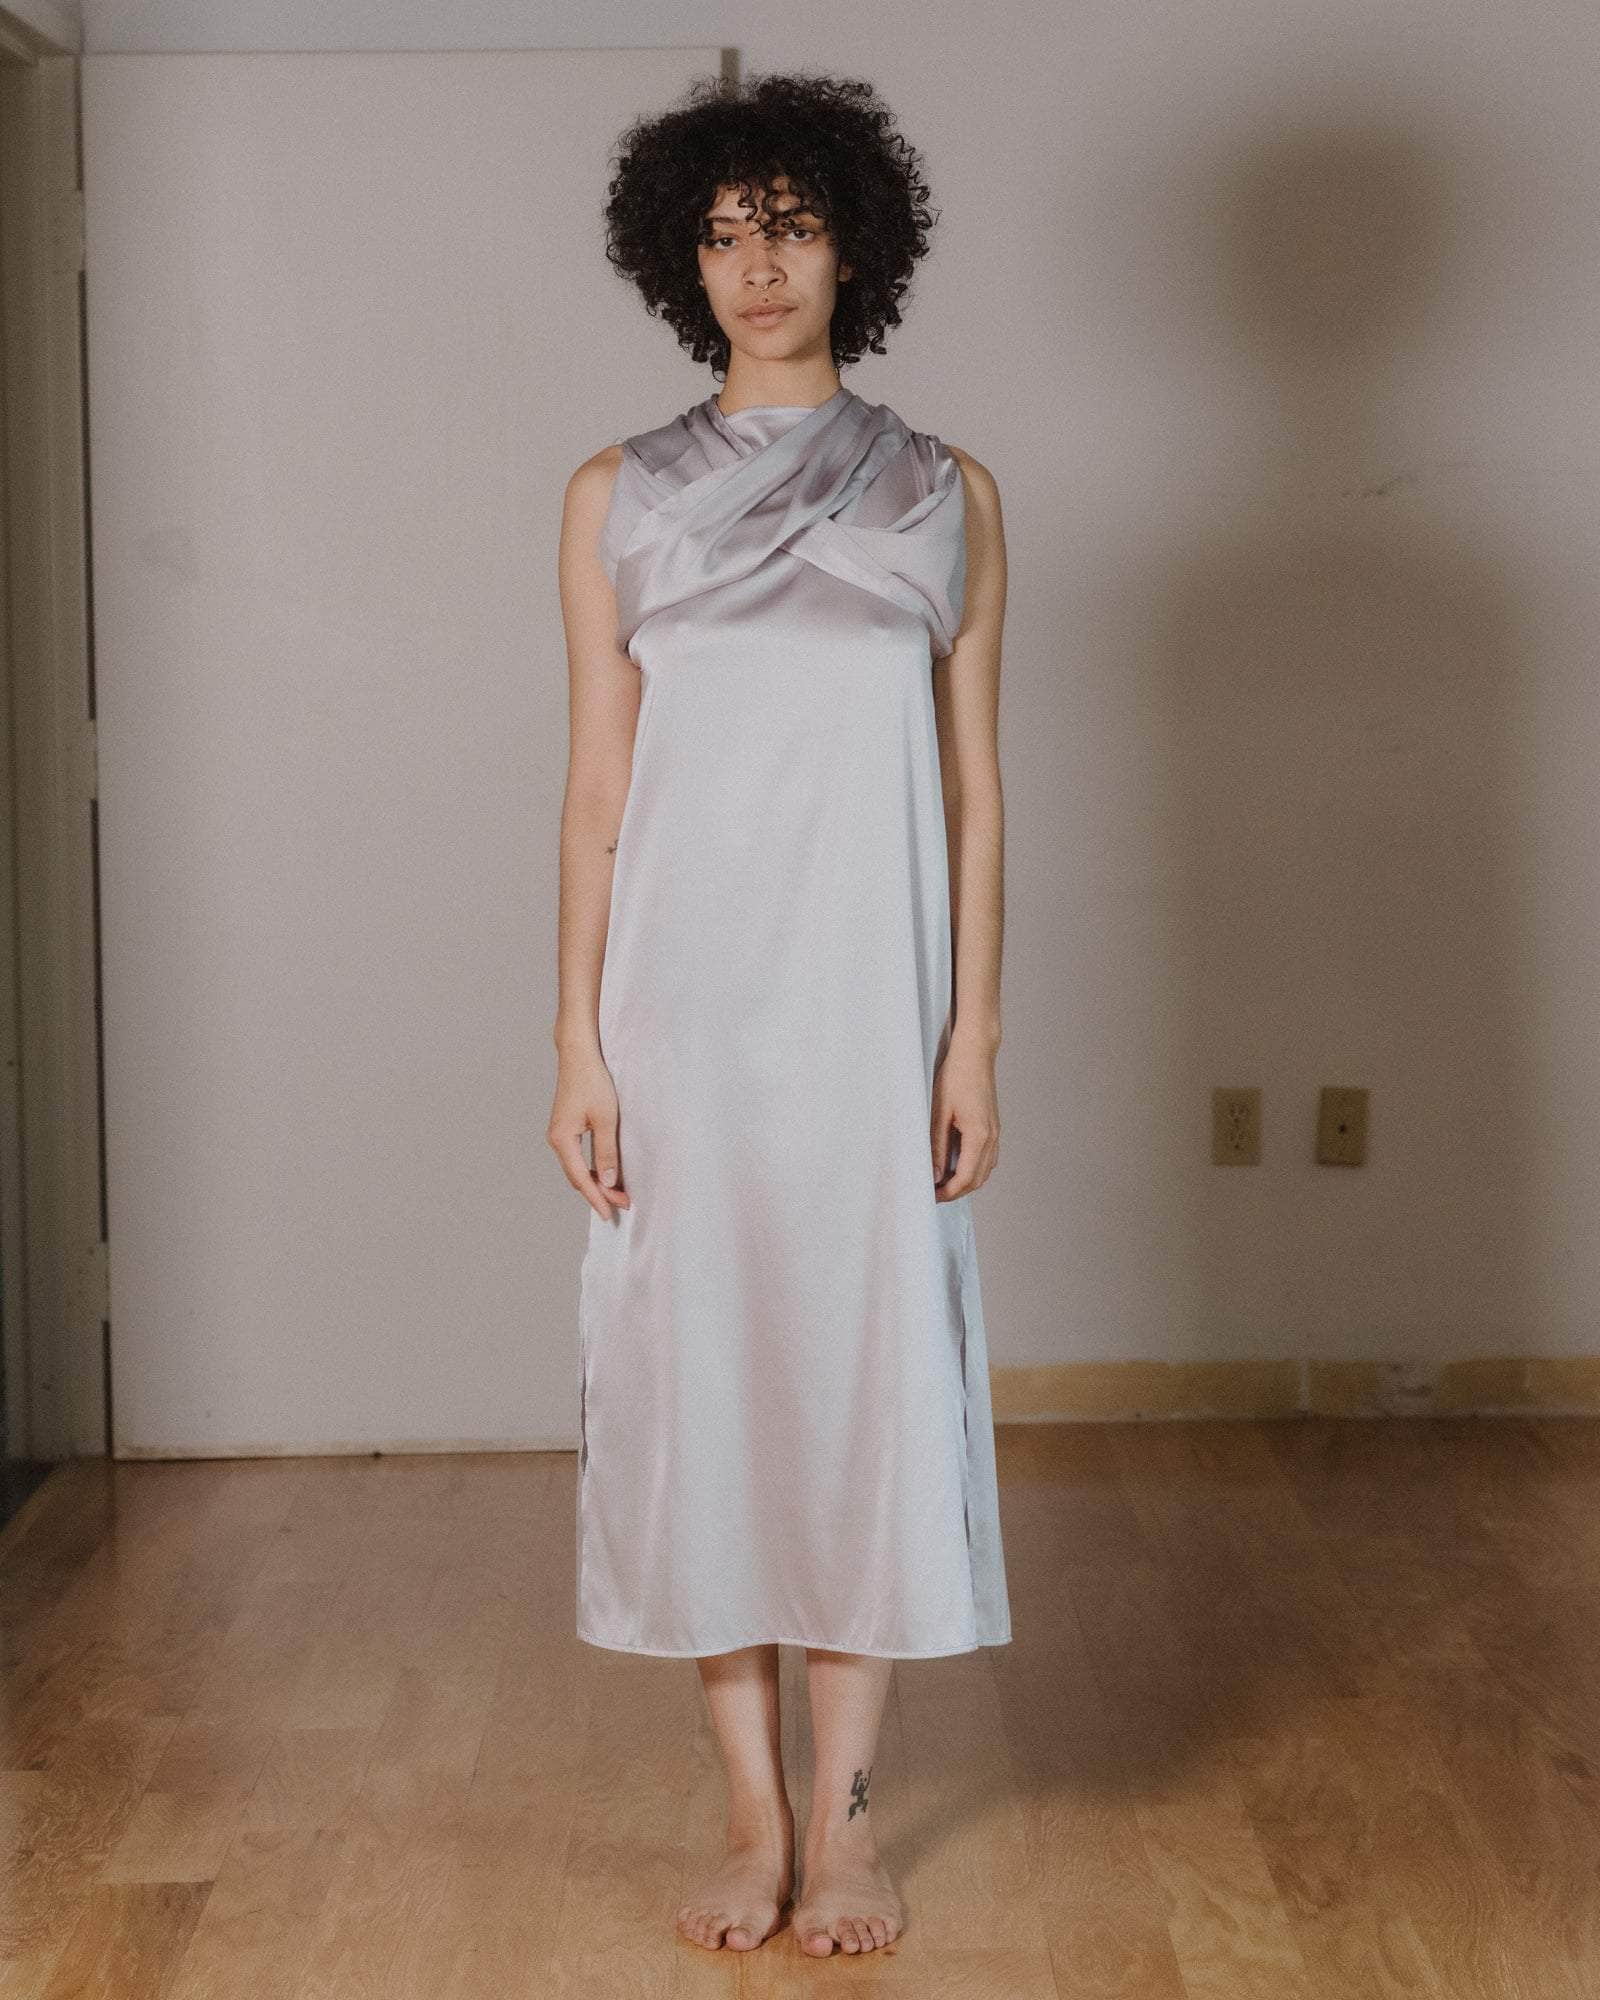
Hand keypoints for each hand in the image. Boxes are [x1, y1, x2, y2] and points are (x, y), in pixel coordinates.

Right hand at [548, 1049, 630, 1217]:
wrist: (579, 1055)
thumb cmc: (592, 1081)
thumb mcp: (606, 1119)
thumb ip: (607, 1152)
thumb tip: (609, 1181)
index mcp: (562, 1139)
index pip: (581, 1178)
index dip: (597, 1197)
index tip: (610, 1213)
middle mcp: (556, 1139)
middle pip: (577, 1176)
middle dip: (599, 1192)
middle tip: (622, 1205)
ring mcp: (560, 1134)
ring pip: (577, 1168)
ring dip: (596, 1181)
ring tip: (617, 1193)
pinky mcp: (566, 1128)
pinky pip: (577, 1157)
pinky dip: (592, 1168)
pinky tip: (605, 1173)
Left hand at [930, 1039, 998, 1199]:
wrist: (975, 1054)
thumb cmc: (956, 1076)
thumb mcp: (939, 1113)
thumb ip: (938, 1147)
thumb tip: (935, 1175)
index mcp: (979, 1135)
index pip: (967, 1178)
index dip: (949, 1192)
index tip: (932, 1195)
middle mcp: (992, 1137)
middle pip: (978, 1179)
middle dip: (957, 1191)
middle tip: (934, 1192)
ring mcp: (995, 1132)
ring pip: (984, 1170)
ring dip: (965, 1181)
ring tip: (942, 1181)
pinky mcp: (992, 1127)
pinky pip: (987, 1157)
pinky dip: (972, 1168)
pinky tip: (955, 1164)